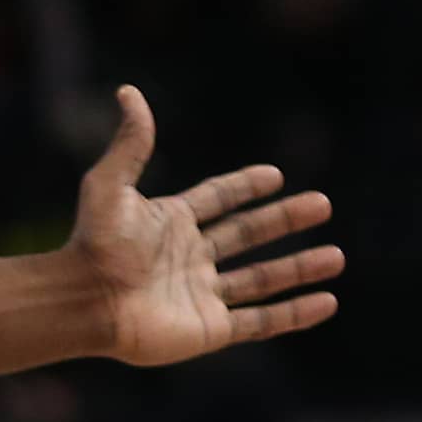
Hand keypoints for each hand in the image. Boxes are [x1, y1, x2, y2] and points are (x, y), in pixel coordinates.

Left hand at [73, 87, 342, 365]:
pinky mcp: (209, 329)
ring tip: (336, 256)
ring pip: (262, 280)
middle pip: (248, 235)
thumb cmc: (93, 245)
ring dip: (299, 267)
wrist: (85, 301)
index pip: (218, 199)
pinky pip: (261, 322)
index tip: (276, 176)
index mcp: (171, 224)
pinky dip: (295, 314)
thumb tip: (128, 91)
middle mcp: (189, 258)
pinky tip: (328, 301)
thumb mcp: (110, 186)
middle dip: (285, 221)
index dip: (245, 187)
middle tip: (322, 204)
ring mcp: (201, 295)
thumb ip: (131, 143)